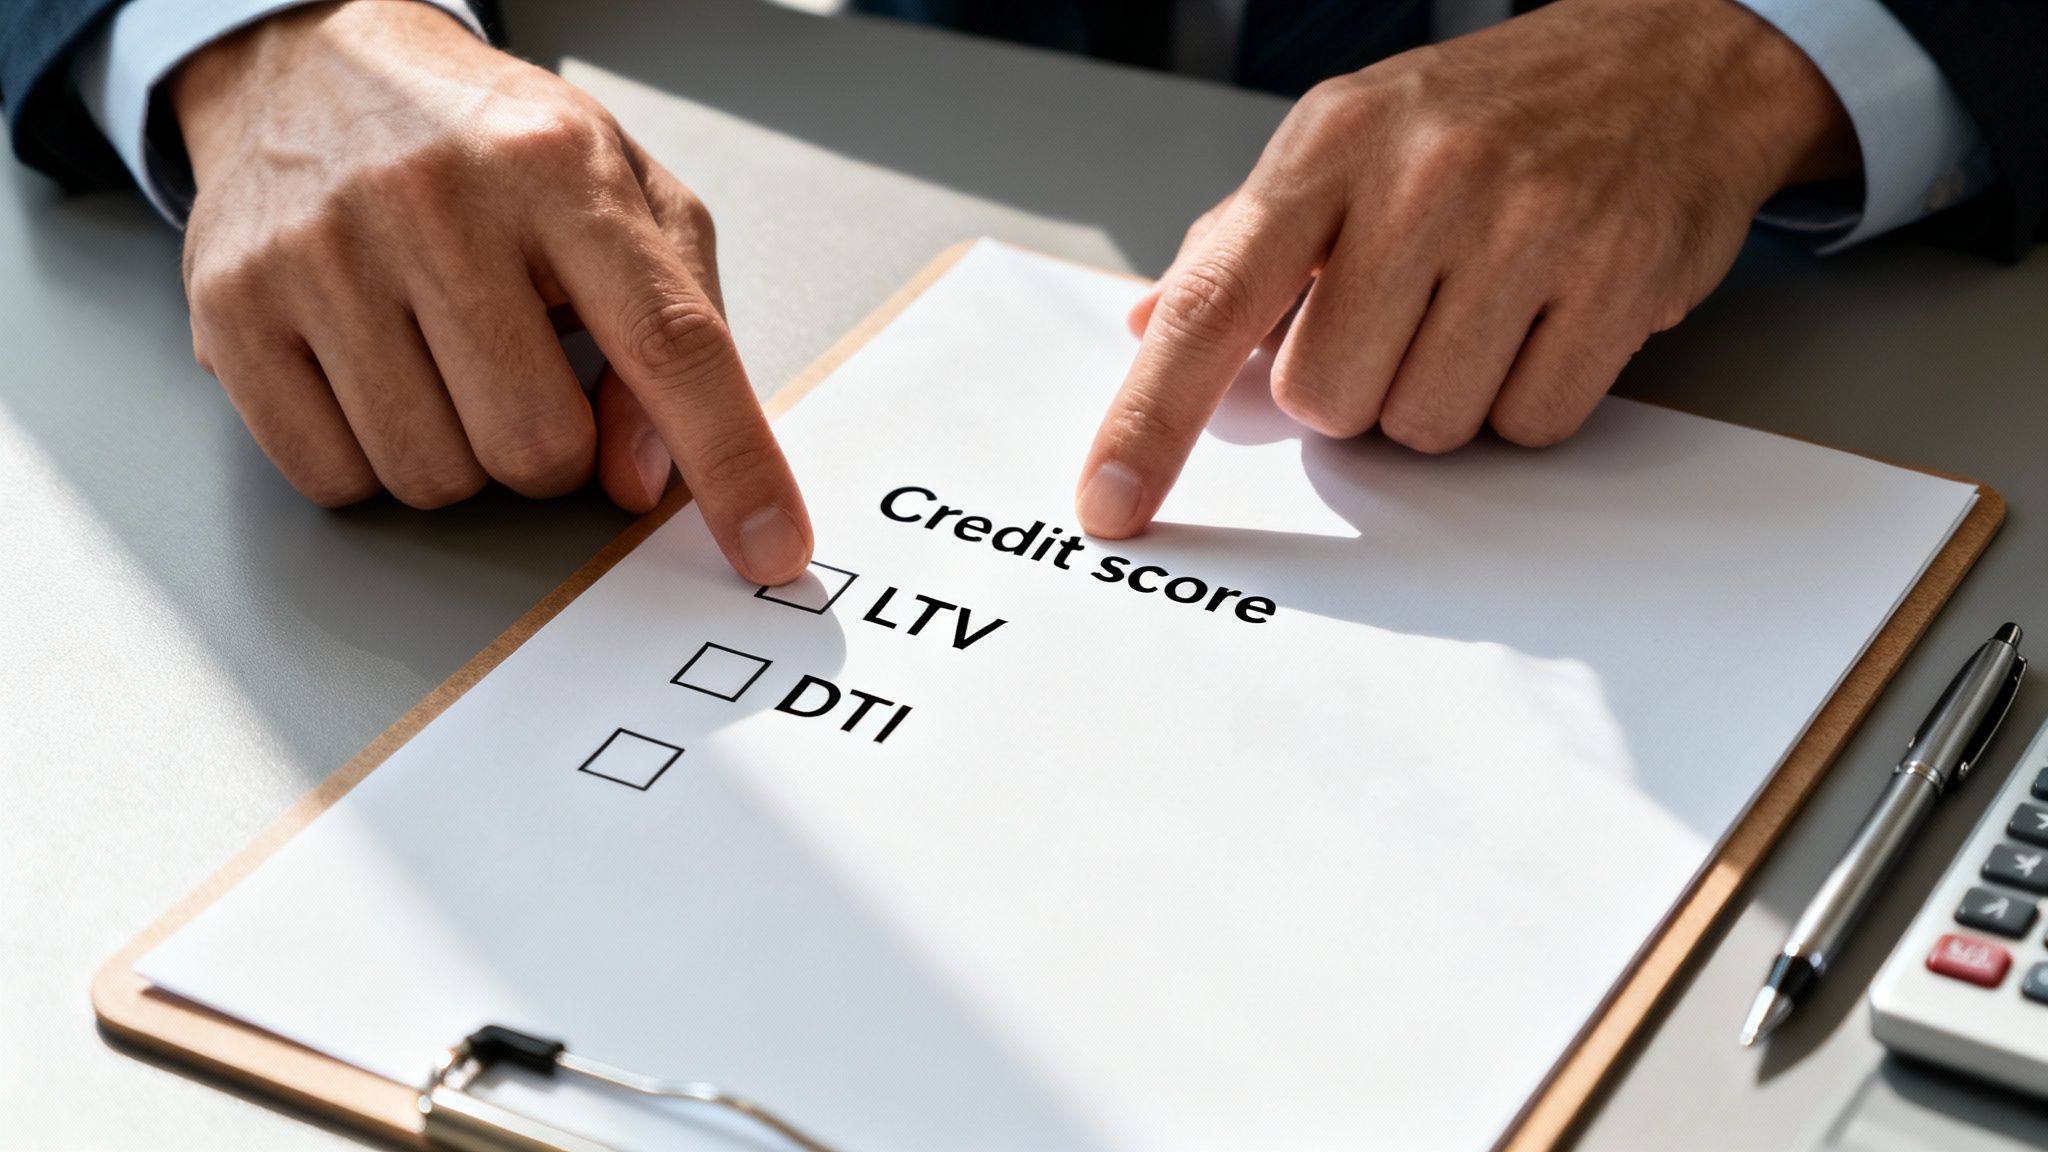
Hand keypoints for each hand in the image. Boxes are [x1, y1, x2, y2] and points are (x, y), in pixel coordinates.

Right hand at [173, 0, 811, 583]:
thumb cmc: (491, 147)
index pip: (671, 344)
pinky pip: (333, 478)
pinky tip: (373, 373)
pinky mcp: (233, 308)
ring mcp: (321, 254)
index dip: (733, 463)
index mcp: (559, 170)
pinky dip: (369, 458)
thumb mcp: (623, 200)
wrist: (316, 62)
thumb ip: (676, 330)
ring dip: (460, 455)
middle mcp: (435, 203)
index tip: (773, 547)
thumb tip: (646, 478)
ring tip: (444, 357)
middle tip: (524, 369)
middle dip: (550, 447)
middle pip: (538, 448)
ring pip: (434, 478)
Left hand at [1075, 0, 1855, 537]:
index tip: (1108, 500)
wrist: (1672, 58)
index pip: (1213, 302)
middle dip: (1353, 386)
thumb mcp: (1347, 139)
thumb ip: (1246, 242)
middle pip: (1323, 398)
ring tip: (1483, 304)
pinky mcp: (1617, 280)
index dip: (1151, 417)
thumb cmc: (1487, 113)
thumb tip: (1151, 324)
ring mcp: (1527, 226)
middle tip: (1407, 311)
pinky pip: (1527, 425)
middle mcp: (1423, 177)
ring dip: (1441, 396)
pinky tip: (1545, 318)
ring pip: (1423, 426)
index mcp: (1331, 144)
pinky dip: (1527, 398)